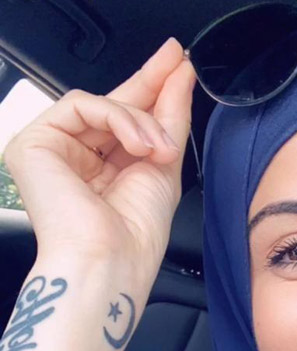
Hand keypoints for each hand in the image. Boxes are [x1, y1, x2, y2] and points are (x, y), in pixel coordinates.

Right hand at [3, 37, 195, 287]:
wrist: (111, 262)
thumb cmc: (137, 232)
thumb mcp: (164, 166)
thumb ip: (169, 118)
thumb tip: (180, 74)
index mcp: (107, 168)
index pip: (129, 120)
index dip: (155, 92)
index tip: (181, 69)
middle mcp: (79, 158)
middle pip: (114, 106)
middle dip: (151, 82)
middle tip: (177, 61)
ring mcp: (55, 150)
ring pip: (102, 105)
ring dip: (143, 121)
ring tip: (163, 149)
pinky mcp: (34, 144)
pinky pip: (81, 107)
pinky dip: (118, 120)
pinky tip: (141, 144)